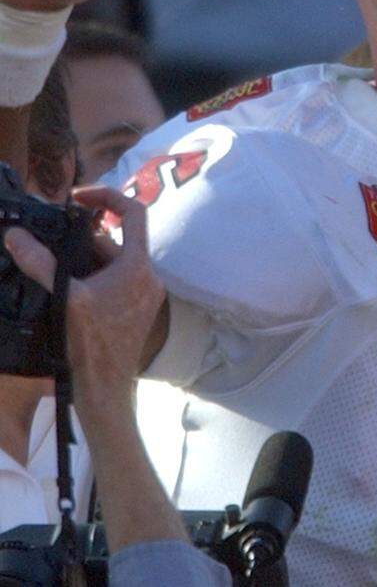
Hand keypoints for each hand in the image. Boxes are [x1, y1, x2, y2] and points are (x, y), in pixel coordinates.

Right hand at [2, 186, 165, 429]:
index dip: (107, 195)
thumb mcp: (63, 300)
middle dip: (82, 239)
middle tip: (50, 243)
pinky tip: (66, 292)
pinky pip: (115, 283)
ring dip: (84, 261)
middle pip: (115, 241)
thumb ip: (40, 264)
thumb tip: (17, 237)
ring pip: (112, 264)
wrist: (105, 393)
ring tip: (53, 270)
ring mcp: (144, 295)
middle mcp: (147, 276)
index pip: (133, 211)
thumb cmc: (90, 347)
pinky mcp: (136, 312)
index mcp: (138, 266)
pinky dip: (92, 280)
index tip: (79, 196)